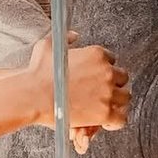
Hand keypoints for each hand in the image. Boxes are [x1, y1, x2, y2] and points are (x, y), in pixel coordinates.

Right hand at [26, 31, 129, 150]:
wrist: (32, 96)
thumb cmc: (37, 73)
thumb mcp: (48, 46)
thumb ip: (65, 38)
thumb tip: (73, 35)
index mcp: (97, 54)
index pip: (112, 61)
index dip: (104, 70)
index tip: (96, 78)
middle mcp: (107, 71)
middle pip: (122, 78)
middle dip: (113, 85)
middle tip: (101, 93)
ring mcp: (107, 92)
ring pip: (125, 97)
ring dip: (116, 102)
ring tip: (104, 108)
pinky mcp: (105, 112)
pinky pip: (122, 118)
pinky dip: (116, 121)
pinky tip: (106, 122)